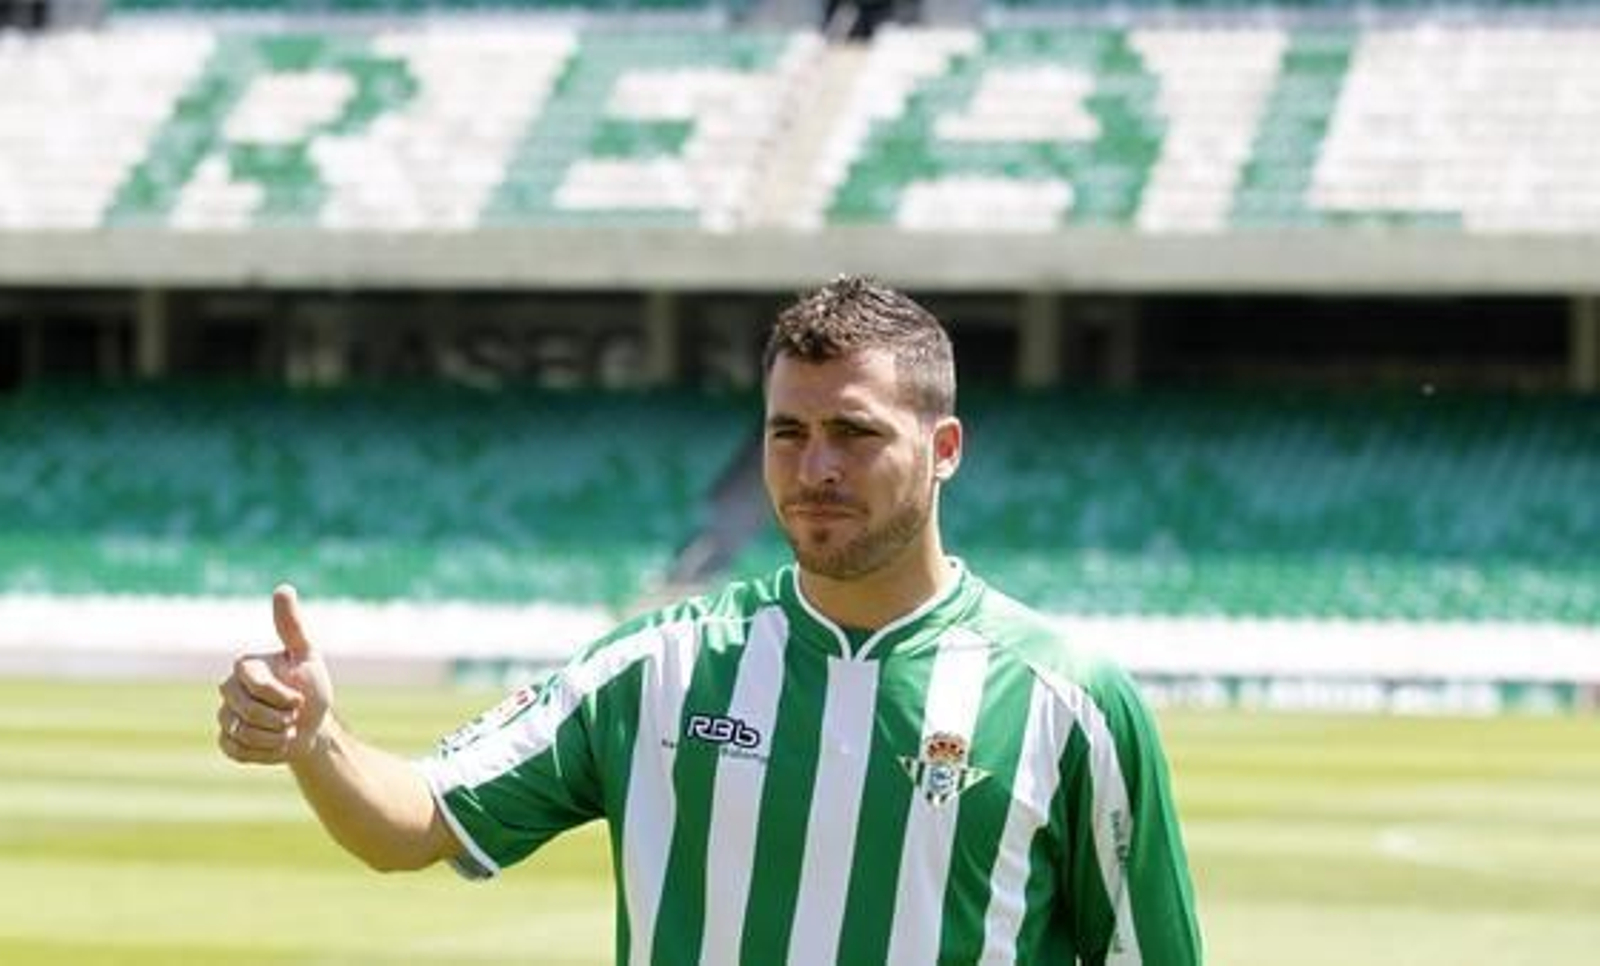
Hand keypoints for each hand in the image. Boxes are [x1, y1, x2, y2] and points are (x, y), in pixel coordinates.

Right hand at [216, 584, 335, 764]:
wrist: (313, 726)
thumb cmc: (311, 687)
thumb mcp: (308, 656)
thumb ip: (292, 626)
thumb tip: (282, 588)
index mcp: (245, 666)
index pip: (256, 685)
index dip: (283, 697)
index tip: (299, 698)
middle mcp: (228, 689)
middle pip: (247, 712)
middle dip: (280, 719)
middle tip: (294, 716)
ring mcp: (224, 715)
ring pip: (242, 734)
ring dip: (275, 738)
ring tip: (287, 730)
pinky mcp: (225, 740)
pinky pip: (236, 751)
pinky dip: (264, 753)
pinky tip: (275, 744)